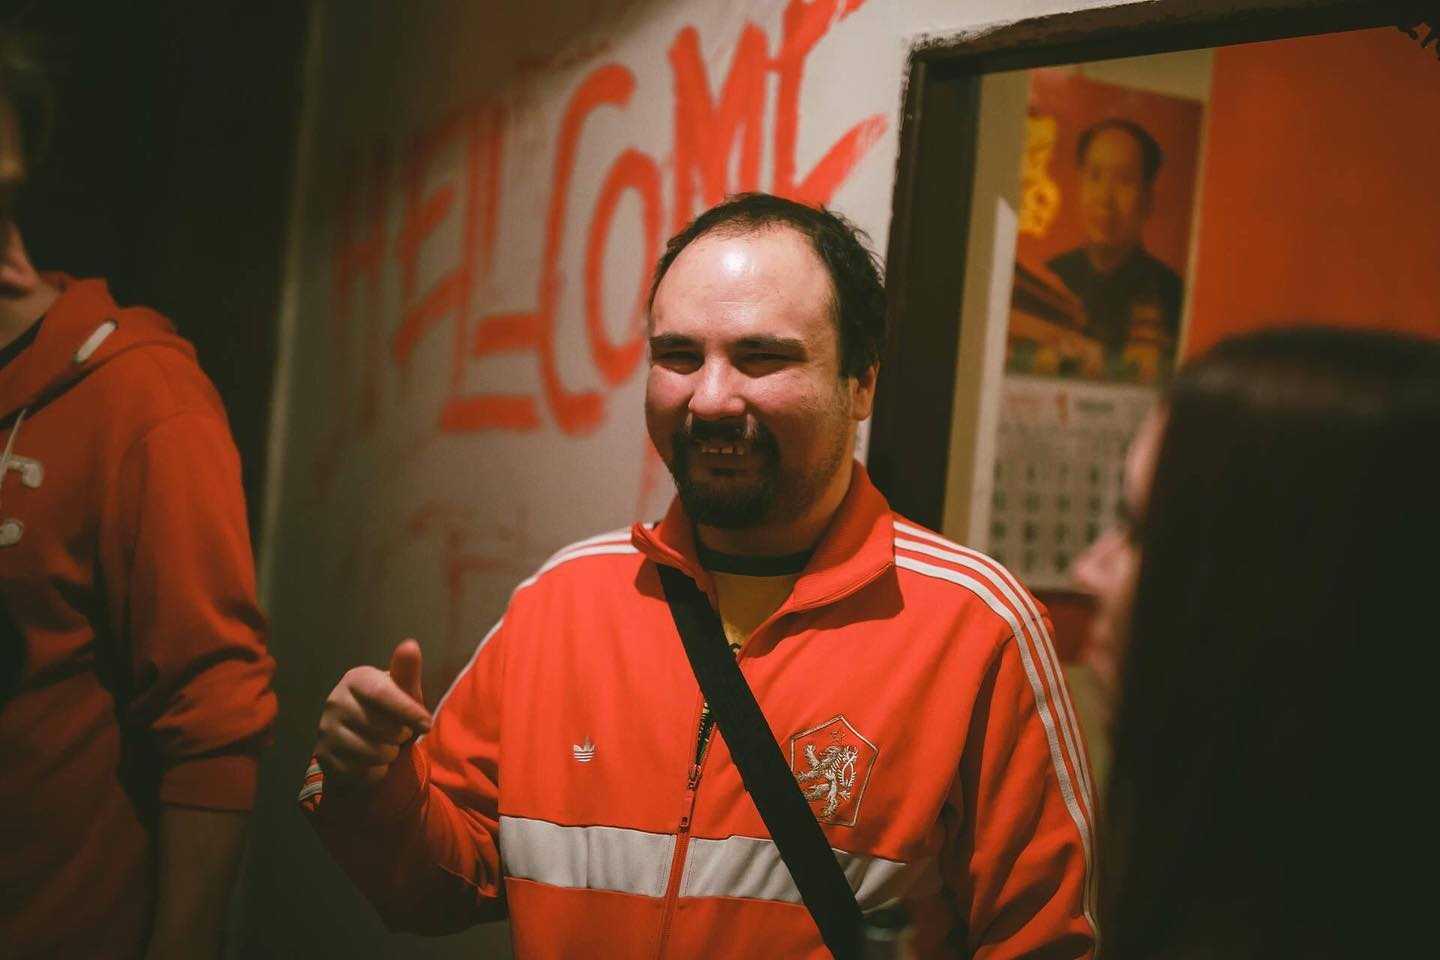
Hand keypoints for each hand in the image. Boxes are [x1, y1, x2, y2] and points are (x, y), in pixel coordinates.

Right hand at [315, 639, 431, 789]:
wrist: (363, 744)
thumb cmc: (389, 711)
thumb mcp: (403, 691)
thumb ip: (407, 671)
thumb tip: (410, 644)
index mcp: (356, 679)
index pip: (382, 694)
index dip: (408, 711)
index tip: (427, 725)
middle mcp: (335, 700)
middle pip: (380, 726)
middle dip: (400, 735)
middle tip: (399, 733)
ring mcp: (325, 729)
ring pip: (371, 751)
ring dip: (389, 753)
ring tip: (386, 746)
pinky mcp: (323, 756)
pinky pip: (360, 770)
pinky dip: (374, 769)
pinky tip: (372, 761)